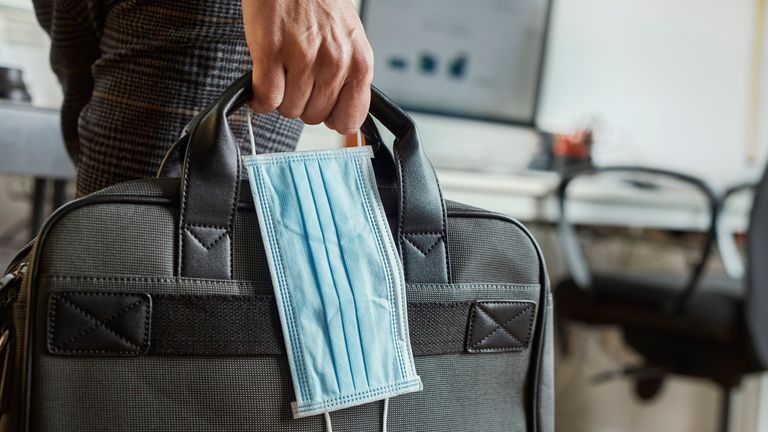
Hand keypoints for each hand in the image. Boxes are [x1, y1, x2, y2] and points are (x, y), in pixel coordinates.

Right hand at [243, 0, 373, 134]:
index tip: (323, 108)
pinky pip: (266, 98)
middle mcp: (335, 63)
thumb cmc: (319, 4)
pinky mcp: (272, 52)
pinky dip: (259, 96)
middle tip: (298, 77)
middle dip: (302, 102)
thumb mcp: (349, 42)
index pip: (349, 120)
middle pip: (314, 117)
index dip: (331, 117)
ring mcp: (304, 58)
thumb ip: (349, 78)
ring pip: (288, 109)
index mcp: (360, 63)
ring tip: (282, 69)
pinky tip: (262, 79)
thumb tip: (343, 118)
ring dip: (281, 96)